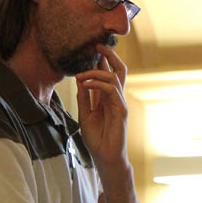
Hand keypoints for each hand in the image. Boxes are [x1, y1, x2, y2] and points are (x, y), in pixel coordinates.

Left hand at [75, 45, 128, 168]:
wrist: (104, 157)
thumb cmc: (96, 139)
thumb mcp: (85, 115)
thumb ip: (84, 98)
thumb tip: (80, 79)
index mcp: (106, 98)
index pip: (107, 74)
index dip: (101, 61)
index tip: (91, 48)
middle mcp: (114, 98)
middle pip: (118, 70)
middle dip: (109, 56)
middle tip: (97, 45)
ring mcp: (119, 103)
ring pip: (114, 77)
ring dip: (96, 72)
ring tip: (81, 74)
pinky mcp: (121, 110)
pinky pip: (111, 90)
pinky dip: (98, 84)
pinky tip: (86, 84)